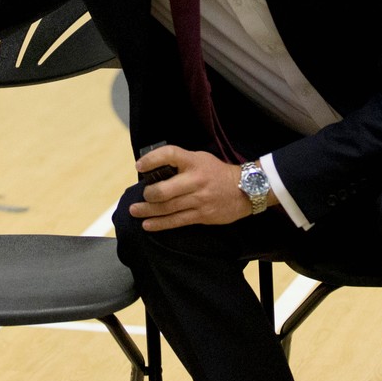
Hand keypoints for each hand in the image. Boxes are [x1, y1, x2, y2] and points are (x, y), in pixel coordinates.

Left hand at [130, 145, 251, 229]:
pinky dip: (160, 224)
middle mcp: (195, 180)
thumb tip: (153, 171)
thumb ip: (180, 163)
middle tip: (142, 195)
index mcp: (194, 162)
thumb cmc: (217, 172)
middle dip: (148, 194)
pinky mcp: (202, 216)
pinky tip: (148, 225)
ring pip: (168, 208)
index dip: (152, 159)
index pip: (170, 155)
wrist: (246, 190)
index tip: (139, 166)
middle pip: (165, 190)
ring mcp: (199, 200)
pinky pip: (177, 221)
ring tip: (135, 211)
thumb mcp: (200, 159)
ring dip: (148, 211)